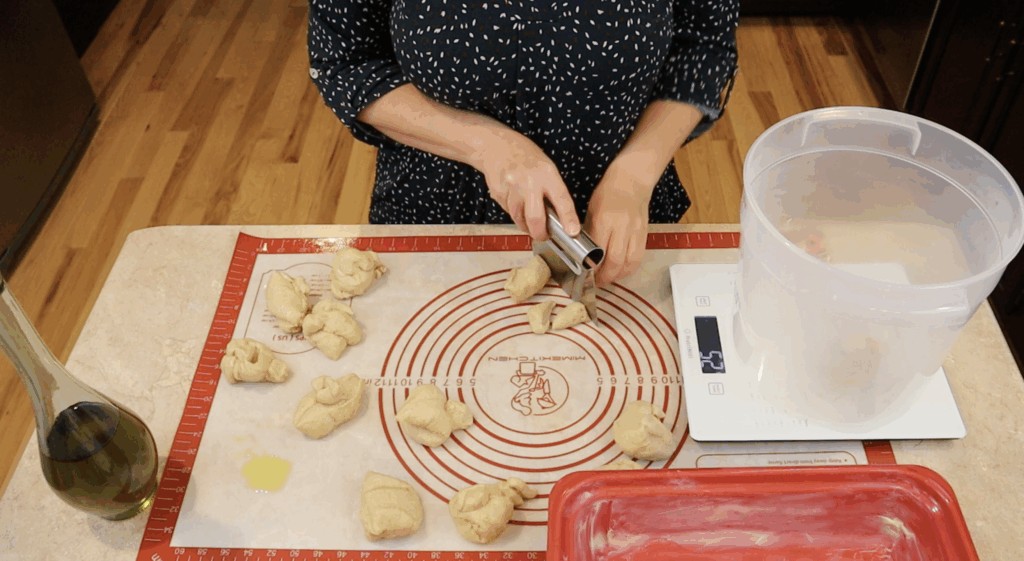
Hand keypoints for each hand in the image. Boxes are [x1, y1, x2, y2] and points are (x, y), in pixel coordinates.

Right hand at [476, 132, 579, 240]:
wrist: (497, 147)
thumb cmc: (526, 158)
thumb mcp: (547, 168)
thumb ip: (553, 190)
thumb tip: (560, 218)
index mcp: (547, 174)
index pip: (562, 200)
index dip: (568, 218)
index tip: (573, 232)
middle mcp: (529, 181)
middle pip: (535, 218)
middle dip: (540, 233)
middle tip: (543, 236)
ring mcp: (512, 188)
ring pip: (519, 218)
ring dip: (525, 225)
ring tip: (529, 219)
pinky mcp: (499, 194)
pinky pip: (509, 212)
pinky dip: (514, 212)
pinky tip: (515, 201)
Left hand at [585, 163, 653, 286]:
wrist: (633, 179)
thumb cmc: (608, 192)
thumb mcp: (592, 210)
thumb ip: (590, 232)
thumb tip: (584, 253)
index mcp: (605, 220)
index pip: (597, 251)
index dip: (591, 267)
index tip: (585, 275)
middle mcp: (622, 227)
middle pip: (615, 261)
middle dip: (605, 277)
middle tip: (597, 282)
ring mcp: (636, 231)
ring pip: (630, 263)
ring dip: (619, 276)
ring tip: (609, 279)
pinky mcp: (645, 233)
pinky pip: (639, 256)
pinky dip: (630, 267)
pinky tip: (621, 270)